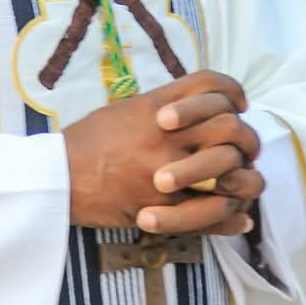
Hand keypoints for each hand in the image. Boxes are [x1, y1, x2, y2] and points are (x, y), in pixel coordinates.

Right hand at [63, 70, 263, 235]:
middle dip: (246, 138)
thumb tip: (196, 106)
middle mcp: (169, 135)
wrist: (59, 179)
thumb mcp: (125, 110)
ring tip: (243, 180)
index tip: (239, 105)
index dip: (233, 93)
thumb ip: (163, 104)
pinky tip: (241, 215)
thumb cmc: (88, 142)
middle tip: (246, 146)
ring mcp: (171, 172)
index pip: (213, 87)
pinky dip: (233, 216)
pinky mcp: (167, 207)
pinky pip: (213, 212)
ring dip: (245, 176)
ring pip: (231, 171)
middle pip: (231, 127)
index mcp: (159, 106)